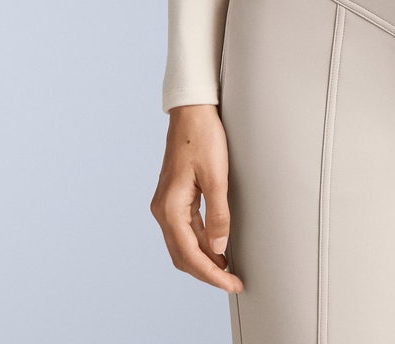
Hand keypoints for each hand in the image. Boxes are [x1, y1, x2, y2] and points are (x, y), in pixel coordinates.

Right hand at [151, 103, 242, 292]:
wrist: (191, 111)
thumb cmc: (203, 137)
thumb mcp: (216, 176)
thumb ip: (218, 214)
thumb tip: (220, 247)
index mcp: (170, 208)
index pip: (190, 254)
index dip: (211, 274)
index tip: (231, 283)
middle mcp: (162, 210)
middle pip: (182, 255)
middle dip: (207, 272)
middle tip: (232, 281)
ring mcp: (166, 204)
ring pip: (182, 245)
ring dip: (203, 260)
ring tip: (227, 268)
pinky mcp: (173, 197)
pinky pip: (184, 230)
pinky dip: (200, 243)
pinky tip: (216, 246)